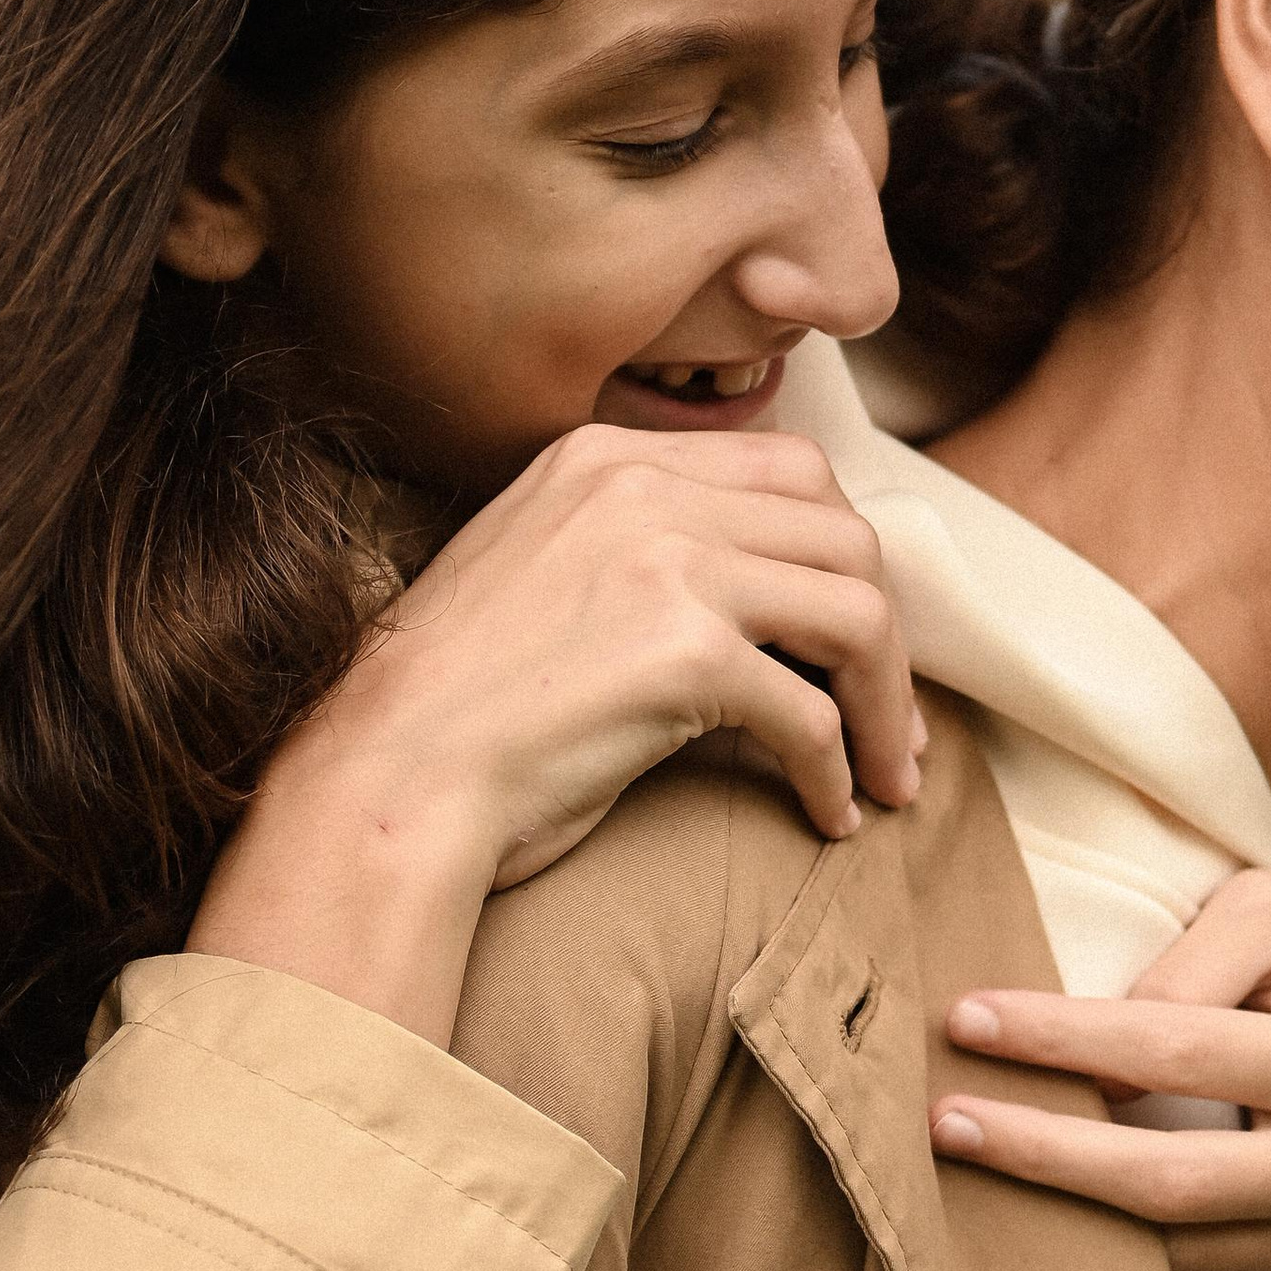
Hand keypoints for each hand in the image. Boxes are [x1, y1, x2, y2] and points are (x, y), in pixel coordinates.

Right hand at [191, 424, 922, 1045]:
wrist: (385, 775)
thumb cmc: (450, 704)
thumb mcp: (538, 569)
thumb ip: (631, 546)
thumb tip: (756, 594)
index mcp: (608, 456)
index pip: (788, 469)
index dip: (839, 557)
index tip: (849, 636)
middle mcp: (644, 486)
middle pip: (843, 533)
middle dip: (883, 633)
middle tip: (885, 716)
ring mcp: (669, 561)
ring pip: (856, 612)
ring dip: (885, 705)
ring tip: (884, 773)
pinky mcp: (686, 653)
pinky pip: (813, 713)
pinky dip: (839, 771)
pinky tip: (828, 814)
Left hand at [929, 866, 1270, 1270]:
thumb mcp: (1265, 912)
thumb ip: (1187, 965)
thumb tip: (1102, 1062)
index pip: (1177, 1051)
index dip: (1062, 1038)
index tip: (964, 1020)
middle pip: (1168, 1180)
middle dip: (1042, 1153)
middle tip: (941, 1122)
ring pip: (1173, 1256)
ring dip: (1062, 1223)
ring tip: (966, 1181)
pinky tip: (1040, 1244)